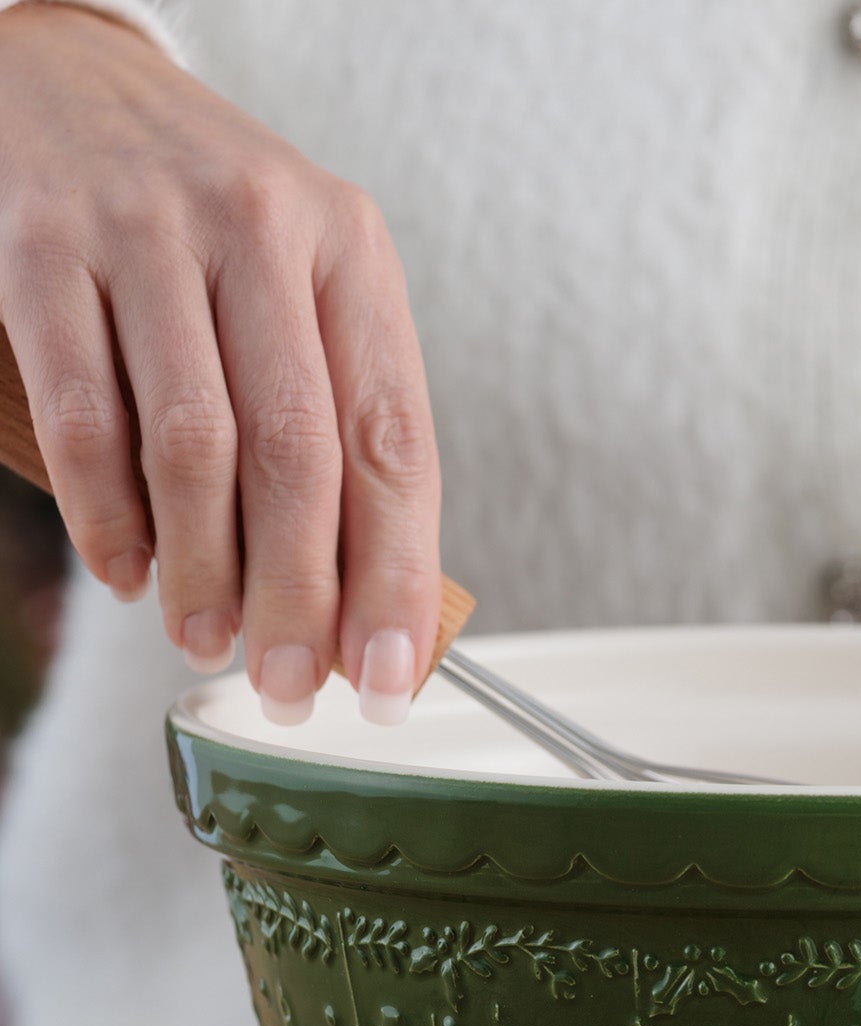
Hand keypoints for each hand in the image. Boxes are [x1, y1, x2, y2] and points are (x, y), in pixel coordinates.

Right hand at [0, 3, 438, 722]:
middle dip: (299, 598)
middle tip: (294, 688)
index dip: (397, 576)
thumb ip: (340, 425)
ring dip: (205, 573)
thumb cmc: (209, 228)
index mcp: (353, 252)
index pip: (393, 443)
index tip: (390, 674)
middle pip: (299, 458)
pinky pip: (86, 415)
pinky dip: (110, 517)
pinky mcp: (43, 243)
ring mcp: (147, 229)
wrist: (66, 81)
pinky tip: (131, 574)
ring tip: (206, 642)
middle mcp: (263, 229)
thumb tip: (371, 601)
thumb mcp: (304, 293)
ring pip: (194, 446)